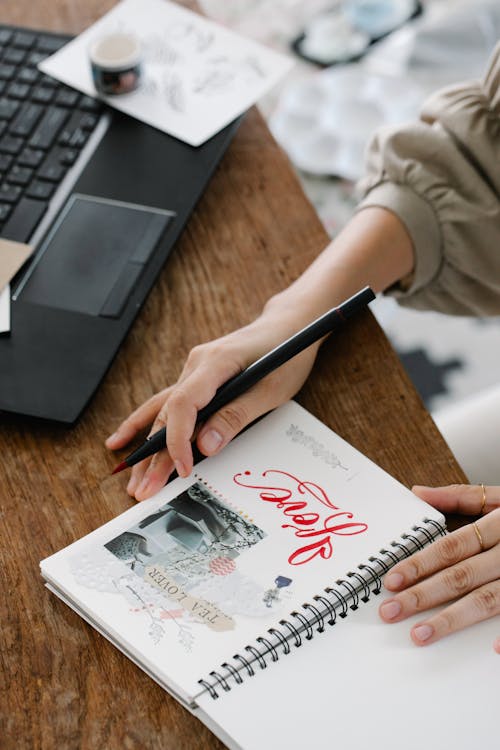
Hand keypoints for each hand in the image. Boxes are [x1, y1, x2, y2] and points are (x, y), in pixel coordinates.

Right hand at [105, 306, 320, 500]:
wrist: (289, 326)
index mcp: (214, 363)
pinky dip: (146, 424)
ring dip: (147, 448)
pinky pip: (168, 404)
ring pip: (163, 412)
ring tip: (132, 480)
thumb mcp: (271, 388)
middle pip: (168, 414)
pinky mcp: (197, 379)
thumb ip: (237, 416)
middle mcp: (196, 365)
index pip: (183, 404)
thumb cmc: (286, 354)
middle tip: (144, 491)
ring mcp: (193, 371)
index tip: (181, 470)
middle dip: (154, 456)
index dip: (178, 441)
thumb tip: (206, 446)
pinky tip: (122, 439)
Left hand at [379, 484, 499, 651]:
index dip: (420, 562)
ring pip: (488, 600)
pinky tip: (493, 648)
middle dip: (423, 595)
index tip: (392, 579)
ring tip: (421, 634)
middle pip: (463, 575)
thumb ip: (460, 496)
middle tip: (391, 611)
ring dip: (452, 619)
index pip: (452, 546)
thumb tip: (419, 493)